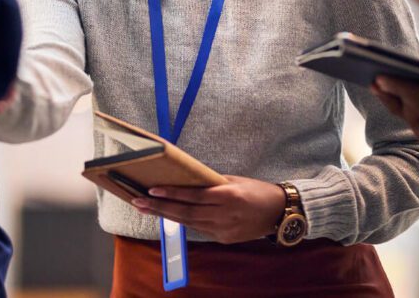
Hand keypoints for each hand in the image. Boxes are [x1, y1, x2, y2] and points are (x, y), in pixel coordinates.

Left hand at [130, 175, 284, 243]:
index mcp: (229, 197)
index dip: (172, 194)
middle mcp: (225, 215)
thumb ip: (211, 183)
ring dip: (166, 216)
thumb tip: (186, 179)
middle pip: (186, 212)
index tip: (152, 190)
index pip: (194, 196)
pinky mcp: (224, 238)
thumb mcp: (235, 180)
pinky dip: (183, 222)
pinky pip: (200, 229)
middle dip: (160, 207)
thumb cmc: (257, 190)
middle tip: (138, 202)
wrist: (280, 213)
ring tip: (146, 208)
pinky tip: (168, 215)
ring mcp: (224, 230)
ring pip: (189, 223)